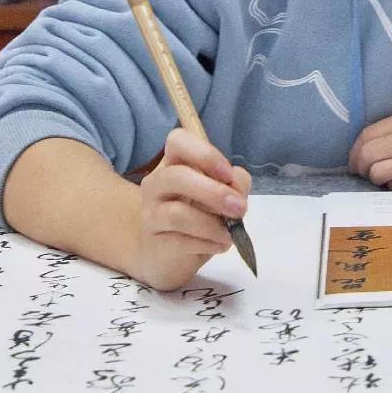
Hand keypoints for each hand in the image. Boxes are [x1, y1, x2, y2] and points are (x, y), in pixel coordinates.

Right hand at [128, 128, 251, 290]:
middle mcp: (156, 183)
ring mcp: (151, 214)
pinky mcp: (155, 243)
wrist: (170, 251)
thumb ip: (235, 182)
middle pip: (176, 176)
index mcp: (174, 161)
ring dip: (212, 224)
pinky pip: (182, 242)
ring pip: (178, 214)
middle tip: (240, 208)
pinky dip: (208, 243)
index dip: (205, 154)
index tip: (228, 174)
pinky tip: (220, 244)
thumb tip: (237, 190)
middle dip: (214, 192)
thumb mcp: (224, 191)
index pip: (178, 141)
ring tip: (230, 233)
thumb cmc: (201, 212)